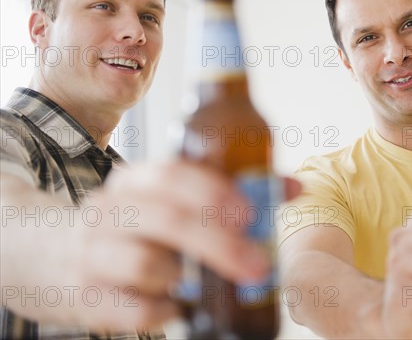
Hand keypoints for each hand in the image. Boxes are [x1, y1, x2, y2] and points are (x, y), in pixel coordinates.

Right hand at [58, 160, 299, 330]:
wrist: (46, 253)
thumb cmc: (129, 224)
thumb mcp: (162, 199)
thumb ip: (223, 192)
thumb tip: (292, 188)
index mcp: (134, 181)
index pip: (171, 173)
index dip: (212, 191)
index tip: (250, 212)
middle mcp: (110, 211)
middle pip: (165, 220)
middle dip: (218, 242)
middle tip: (257, 264)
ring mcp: (93, 254)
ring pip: (145, 263)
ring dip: (188, 277)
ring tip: (210, 285)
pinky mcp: (86, 297)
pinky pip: (133, 310)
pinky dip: (163, 311)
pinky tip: (179, 307)